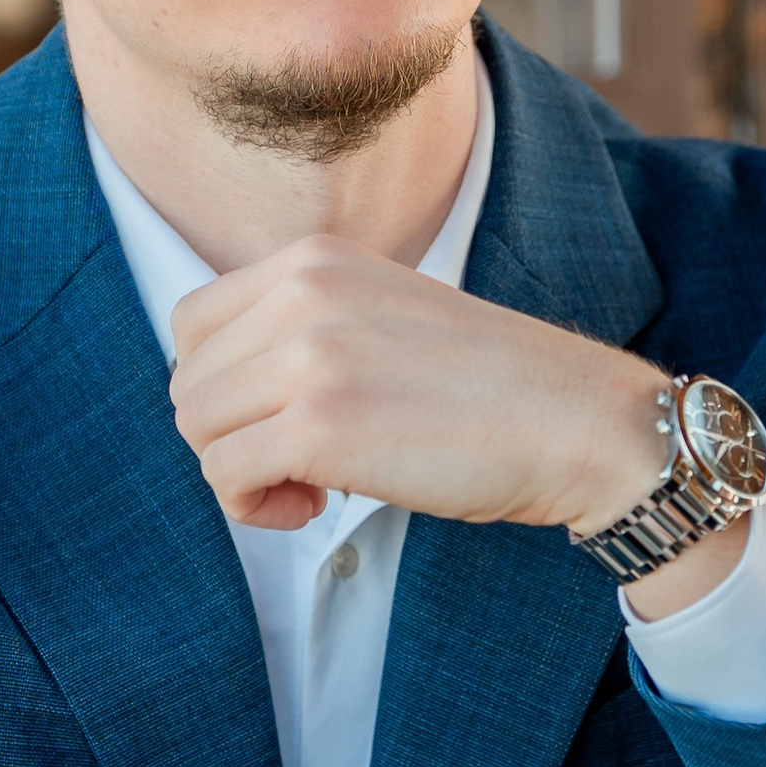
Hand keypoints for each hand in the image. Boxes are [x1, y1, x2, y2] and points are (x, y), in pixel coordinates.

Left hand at [170, 235, 677, 544]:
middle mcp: (302, 293)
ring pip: (198, 430)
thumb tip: (224, 394)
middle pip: (188, 383)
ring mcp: (308, 356)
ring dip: (242, 475)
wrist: (577, 421)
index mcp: (314, 259)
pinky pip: (226, 475)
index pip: (193, 323)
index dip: (223, 388)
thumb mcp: (382, 316)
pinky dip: (256, 507)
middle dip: (230, 438)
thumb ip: (306, 329)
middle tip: (298, 466)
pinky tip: (316, 508)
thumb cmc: (490, 390)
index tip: (281, 420)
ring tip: (311, 487)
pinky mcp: (318, 424)